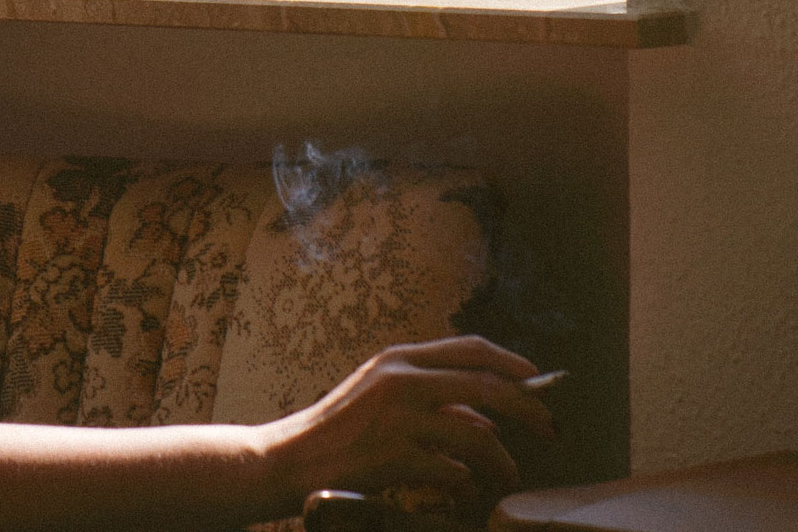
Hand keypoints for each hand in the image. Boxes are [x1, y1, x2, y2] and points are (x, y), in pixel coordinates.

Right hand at [271, 336, 557, 508]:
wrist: (291, 458)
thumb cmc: (337, 429)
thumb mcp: (378, 393)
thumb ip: (425, 392)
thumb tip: (485, 414)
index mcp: (398, 359)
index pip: (469, 347)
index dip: (511, 362)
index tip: (537, 379)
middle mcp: (400, 381)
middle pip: (487, 386)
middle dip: (529, 409)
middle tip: (550, 430)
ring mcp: (398, 418)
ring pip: (478, 435)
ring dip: (503, 461)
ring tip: (506, 476)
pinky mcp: (395, 457)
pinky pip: (454, 472)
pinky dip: (467, 486)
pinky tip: (464, 494)